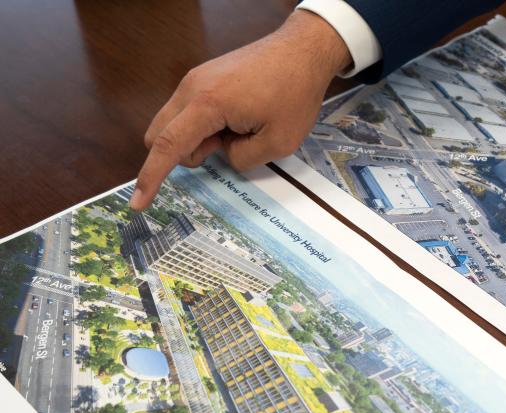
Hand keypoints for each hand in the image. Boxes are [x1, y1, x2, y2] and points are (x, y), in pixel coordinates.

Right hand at [129, 10, 350, 209]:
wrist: (302, 50)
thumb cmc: (295, 93)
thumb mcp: (279, 142)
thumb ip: (242, 159)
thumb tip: (223, 153)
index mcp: (207, 104)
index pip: (167, 146)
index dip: (151, 178)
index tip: (137, 203)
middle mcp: (192, 88)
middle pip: (160, 135)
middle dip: (186, 153)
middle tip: (228, 145)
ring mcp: (195, 79)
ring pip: (175, 124)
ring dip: (200, 138)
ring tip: (241, 127)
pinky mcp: (204, 77)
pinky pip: (189, 111)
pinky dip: (206, 124)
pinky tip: (238, 117)